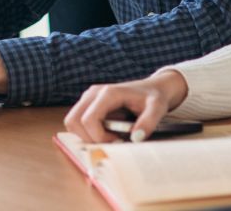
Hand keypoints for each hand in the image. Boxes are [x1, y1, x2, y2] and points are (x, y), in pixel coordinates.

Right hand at [63, 69, 188, 143]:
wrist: (152, 88)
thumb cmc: (154, 97)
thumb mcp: (157, 108)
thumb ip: (148, 122)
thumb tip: (135, 138)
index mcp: (108, 93)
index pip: (89, 120)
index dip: (99, 138)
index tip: (117, 143)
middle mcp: (93, 93)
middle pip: (73, 121)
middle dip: (88, 139)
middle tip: (110, 143)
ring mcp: (88, 98)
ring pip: (72, 122)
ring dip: (86, 136)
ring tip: (109, 137)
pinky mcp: (88, 104)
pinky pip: (78, 122)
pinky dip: (88, 133)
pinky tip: (106, 133)